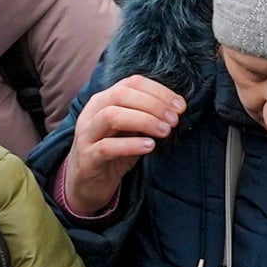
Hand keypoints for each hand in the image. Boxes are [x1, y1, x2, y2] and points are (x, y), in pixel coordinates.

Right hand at [57, 71, 192, 222]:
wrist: (87, 183)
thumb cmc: (114, 152)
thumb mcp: (131, 129)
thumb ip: (146, 115)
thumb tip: (175, 109)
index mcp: (104, 100)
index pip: (132, 83)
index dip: (159, 91)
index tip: (180, 106)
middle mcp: (92, 112)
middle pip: (121, 94)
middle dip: (153, 104)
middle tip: (173, 120)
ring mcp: (87, 134)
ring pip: (111, 116)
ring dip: (144, 121)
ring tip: (165, 131)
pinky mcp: (88, 158)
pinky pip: (107, 147)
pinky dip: (131, 144)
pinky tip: (149, 146)